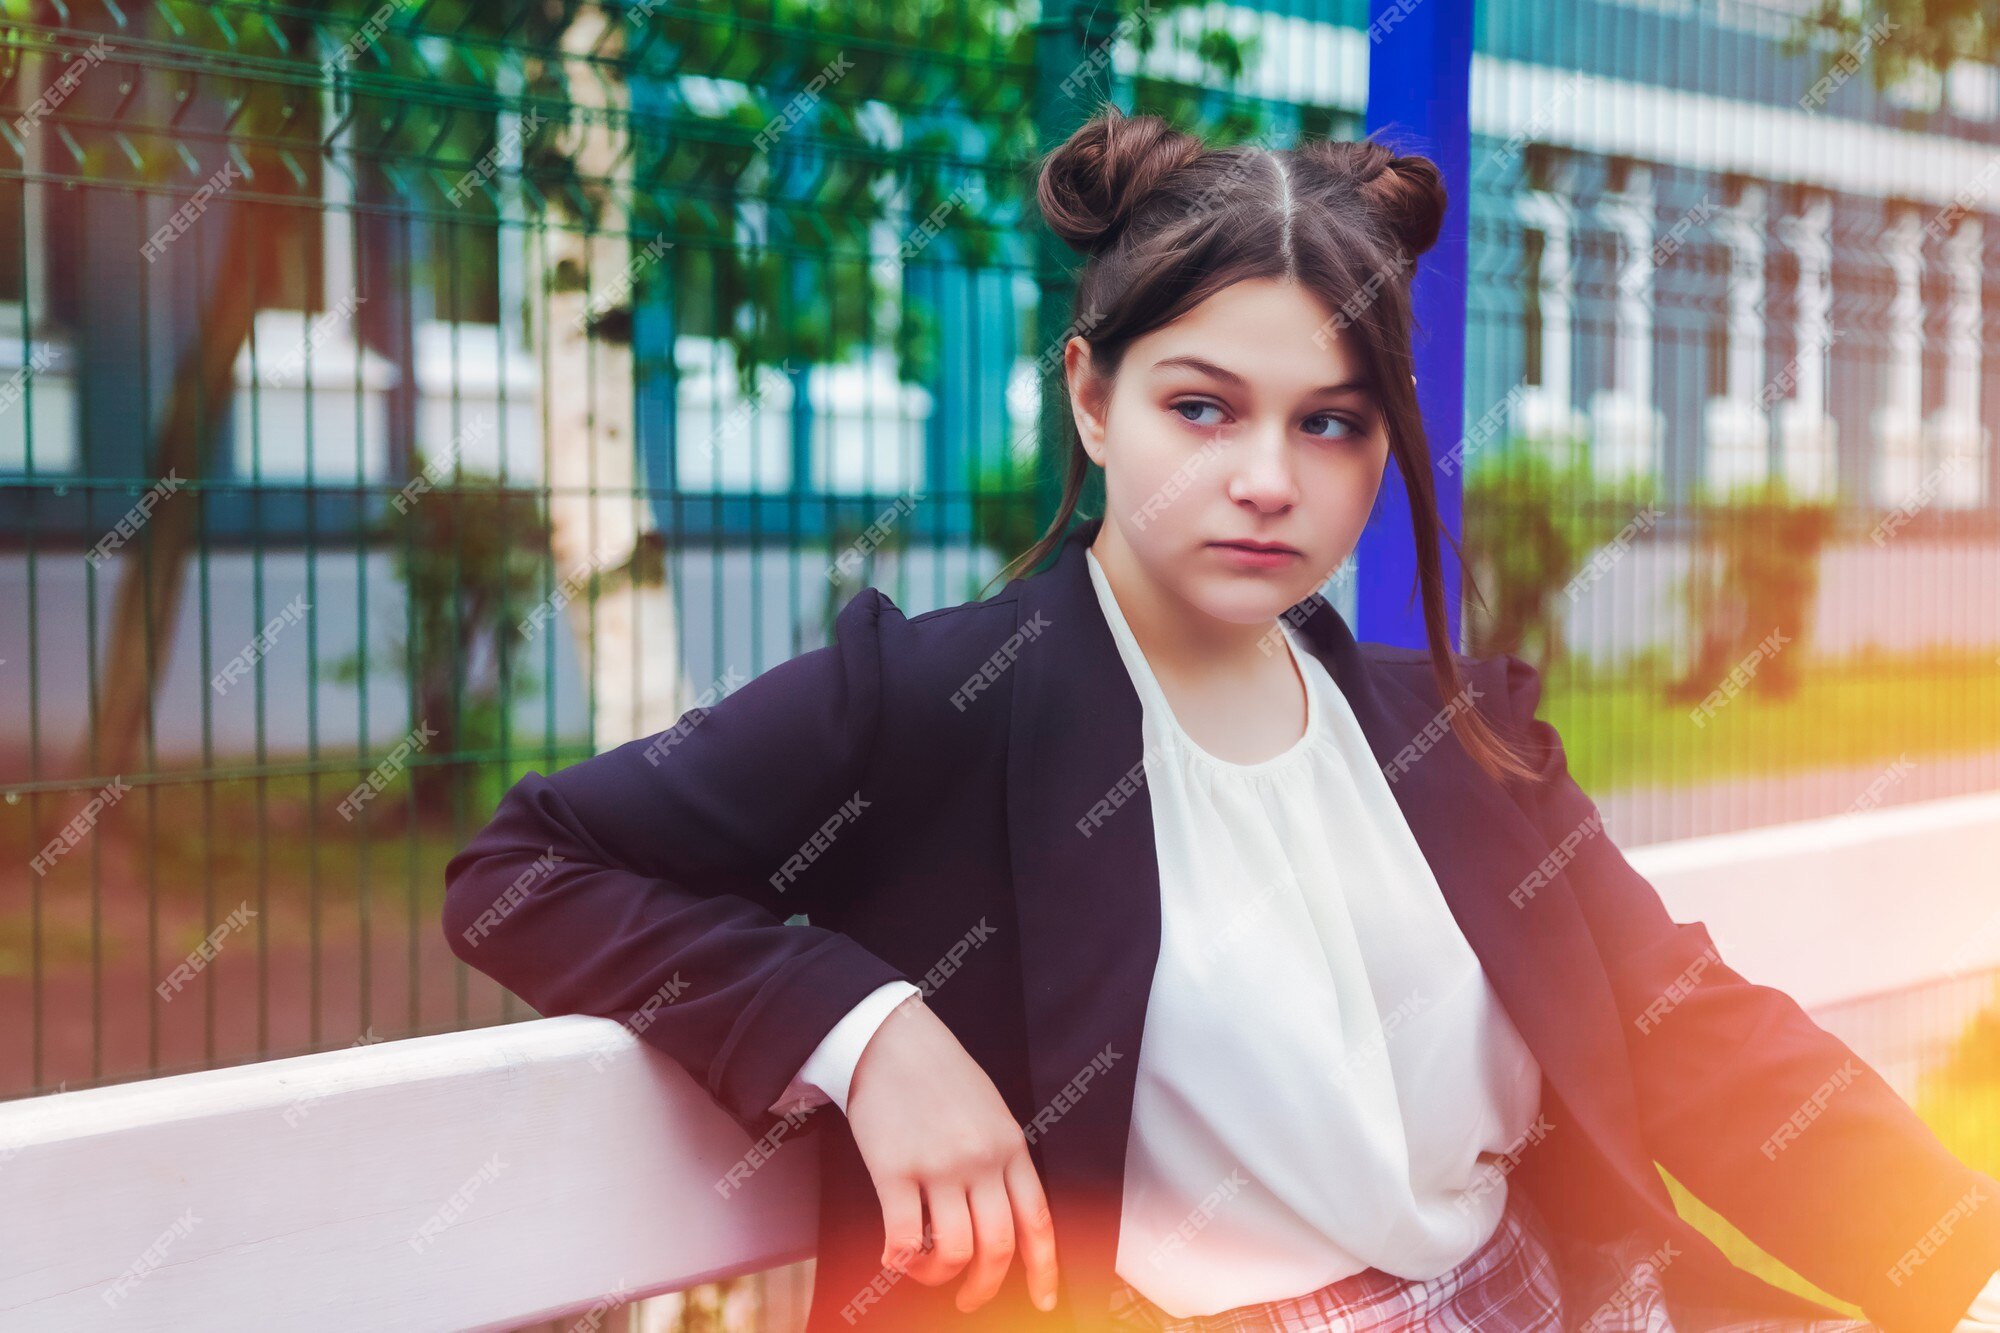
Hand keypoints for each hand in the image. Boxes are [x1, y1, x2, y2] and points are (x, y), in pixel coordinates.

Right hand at [845, 993, 1060, 1313]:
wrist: (891, 1037)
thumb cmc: (938, 1073)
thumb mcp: (990, 1110)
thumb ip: (1001, 1159)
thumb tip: (1001, 1214)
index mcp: (1010, 1146)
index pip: (1038, 1221)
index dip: (1044, 1270)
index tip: (1043, 1301)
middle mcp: (982, 1160)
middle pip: (998, 1247)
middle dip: (985, 1287)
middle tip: (970, 1301)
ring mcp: (939, 1166)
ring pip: (954, 1251)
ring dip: (938, 1277)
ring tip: (925, 1271)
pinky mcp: (896, 1170)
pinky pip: (905, 1237)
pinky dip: (901, 1261)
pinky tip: (894, 1258)